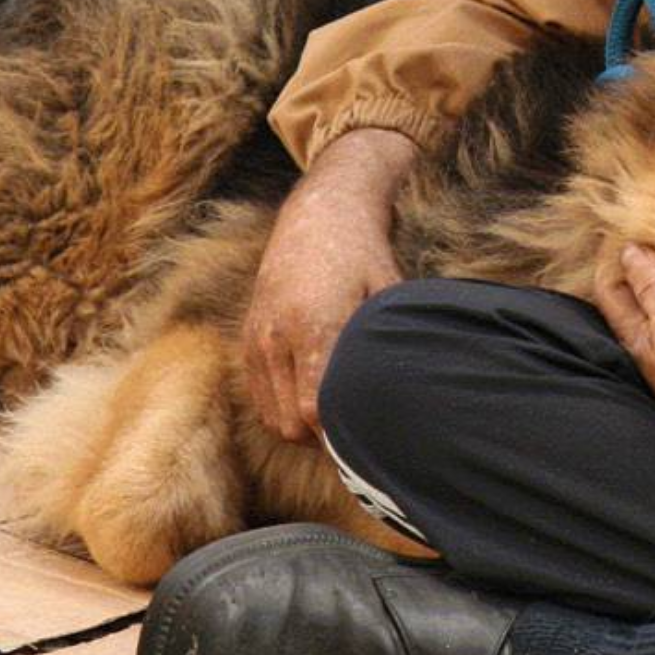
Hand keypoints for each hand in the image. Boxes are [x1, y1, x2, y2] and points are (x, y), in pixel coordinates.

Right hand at [243, 129, 417, 442]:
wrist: (320, 214)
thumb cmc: (364, 255)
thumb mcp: (388, 294)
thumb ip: (385, 344)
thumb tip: (406, 396)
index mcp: (315, 328)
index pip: (315, 411)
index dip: (340, 436)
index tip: (366, 439)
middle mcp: (277, 337)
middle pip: (291, 423)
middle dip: (323, 439)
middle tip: (357, 434)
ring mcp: (257, 338)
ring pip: (271, 416)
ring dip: (301, 426)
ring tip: (337, 420)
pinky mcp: (247, 337)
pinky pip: (258, 397)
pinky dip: (281, 408)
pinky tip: (312, 401)